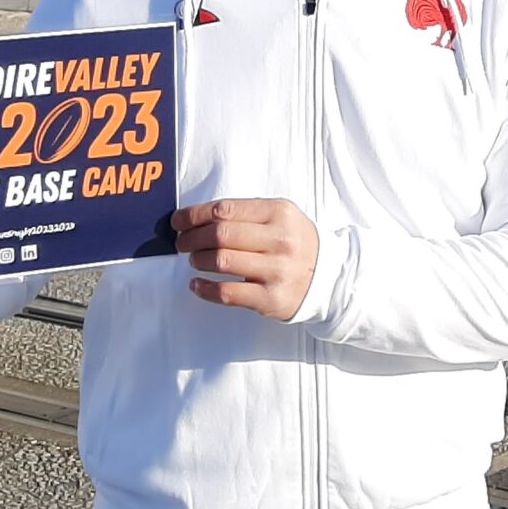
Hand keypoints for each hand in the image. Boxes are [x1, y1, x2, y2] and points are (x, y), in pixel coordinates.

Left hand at [175, 199, 317, 319]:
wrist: (328, 277)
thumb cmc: (295, 242)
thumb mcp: (280, 216)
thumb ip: (246, 213)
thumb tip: (198, 217)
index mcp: (279, 213)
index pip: (225, 210)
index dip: (194, 215)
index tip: (179, 221)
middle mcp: (279, 240)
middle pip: (220, 235)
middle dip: (191, 238)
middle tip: (182, 242)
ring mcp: (275, 271)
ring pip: (221, 261)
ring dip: (197, 259)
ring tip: (194, 259)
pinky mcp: (269, 298)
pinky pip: (227, 293)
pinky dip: (204, 288)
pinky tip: (196, 284)